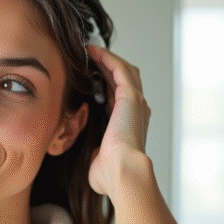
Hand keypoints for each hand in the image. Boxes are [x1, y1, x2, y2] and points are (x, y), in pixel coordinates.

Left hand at [86, 45, 150, 197]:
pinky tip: (93, 51)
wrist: (122, 172)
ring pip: (123, 70)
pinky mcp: (131, 97)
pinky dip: (107, 58)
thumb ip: (96, 154)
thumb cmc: (110, 173)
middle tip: (87, 57)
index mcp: (129, 123)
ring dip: (106, 58)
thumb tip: (92, 158)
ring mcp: (136, 102)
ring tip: (88, 50)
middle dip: (106, 66)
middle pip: (123, 78)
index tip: (86, 74)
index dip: (103, 82)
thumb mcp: (98, 160)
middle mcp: (136, 110)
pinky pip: (119, 69)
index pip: (116, 95)